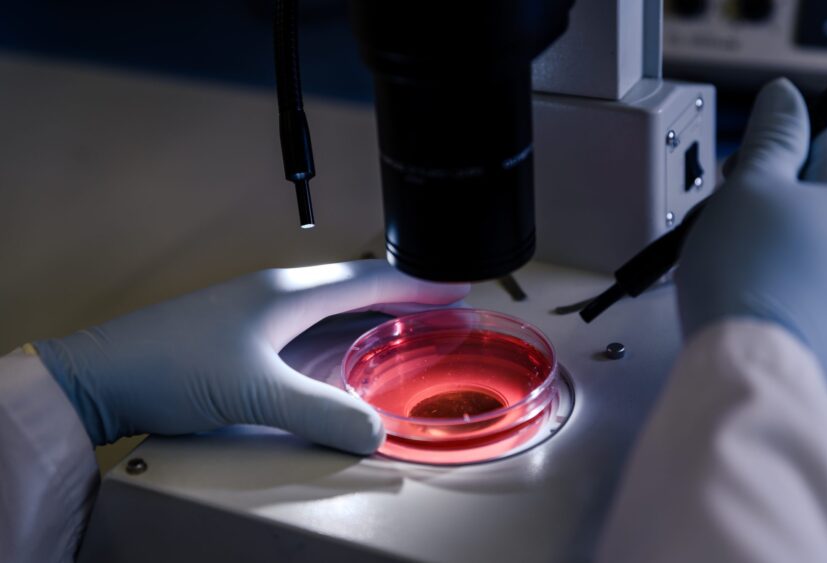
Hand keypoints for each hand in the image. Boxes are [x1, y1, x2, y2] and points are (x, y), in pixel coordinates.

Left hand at [34, 260, 468, 452]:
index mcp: (288, 292)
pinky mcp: (243, 337)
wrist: (103, 375)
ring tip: (406, 329)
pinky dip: (341, 338)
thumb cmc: (172, 366)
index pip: (368, 279)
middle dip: (402, 297)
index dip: (416, 284)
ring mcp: (258, 314)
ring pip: (332, 308)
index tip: (456, 287)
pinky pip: (309, 330)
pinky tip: (345, 357)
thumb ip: (320, 412)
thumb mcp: (255, 392)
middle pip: (355, 288)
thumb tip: (376, 433)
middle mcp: (277, 295)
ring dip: (372, 316)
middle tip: (443, 310)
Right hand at [677, 78, 826, 381]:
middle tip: (731, 206)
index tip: (748, 161)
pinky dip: (772, 272)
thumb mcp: (750, 185)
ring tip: (729, 250)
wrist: (749, 360)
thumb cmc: (749, 274)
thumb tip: (785, 96)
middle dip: (771, 189)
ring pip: (807, 235)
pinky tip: (745, 284)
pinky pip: (803, 276)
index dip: (784, 140)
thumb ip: (772, 136)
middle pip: (820, 189)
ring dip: (768, 232)